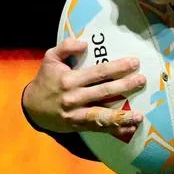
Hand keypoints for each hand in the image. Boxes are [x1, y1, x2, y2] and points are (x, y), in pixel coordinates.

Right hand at [21, 38, 144, 141]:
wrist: (31, 107)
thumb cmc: (46, 80)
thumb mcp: (50, 59)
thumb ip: (66, 48)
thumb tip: (85, 43)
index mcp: (69, 79)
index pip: (98, 72)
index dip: (118, 67)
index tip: (134, 62)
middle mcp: (74, 97)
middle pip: (105, 92)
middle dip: (126, 86)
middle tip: (142, 80)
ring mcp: (76, 114)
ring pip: (103, 115)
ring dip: (123, 115)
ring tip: (140, 115)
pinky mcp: (78, 126)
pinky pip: (99, 128)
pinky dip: (115, 130)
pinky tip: (130, 128)